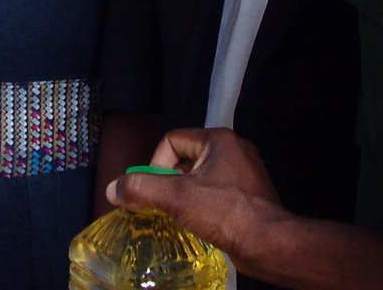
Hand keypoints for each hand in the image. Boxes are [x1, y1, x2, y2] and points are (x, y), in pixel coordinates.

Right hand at [107, 127, 289, 263]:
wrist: (269, 243)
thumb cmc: (225, 213)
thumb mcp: (177, 197)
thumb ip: (142, 189)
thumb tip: (113, 188)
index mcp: (219, 139)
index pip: (172, 140)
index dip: (156, 163)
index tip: (153, 190)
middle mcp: (233, 149)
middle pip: (185, 158)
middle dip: (168, 181)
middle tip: (162, 204)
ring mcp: (243, 173)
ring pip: (199, 177)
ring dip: (183, 195)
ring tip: (177, 215)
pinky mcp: (247, 194)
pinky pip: (214, 192)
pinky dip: (200, 204)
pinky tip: (197, 223)